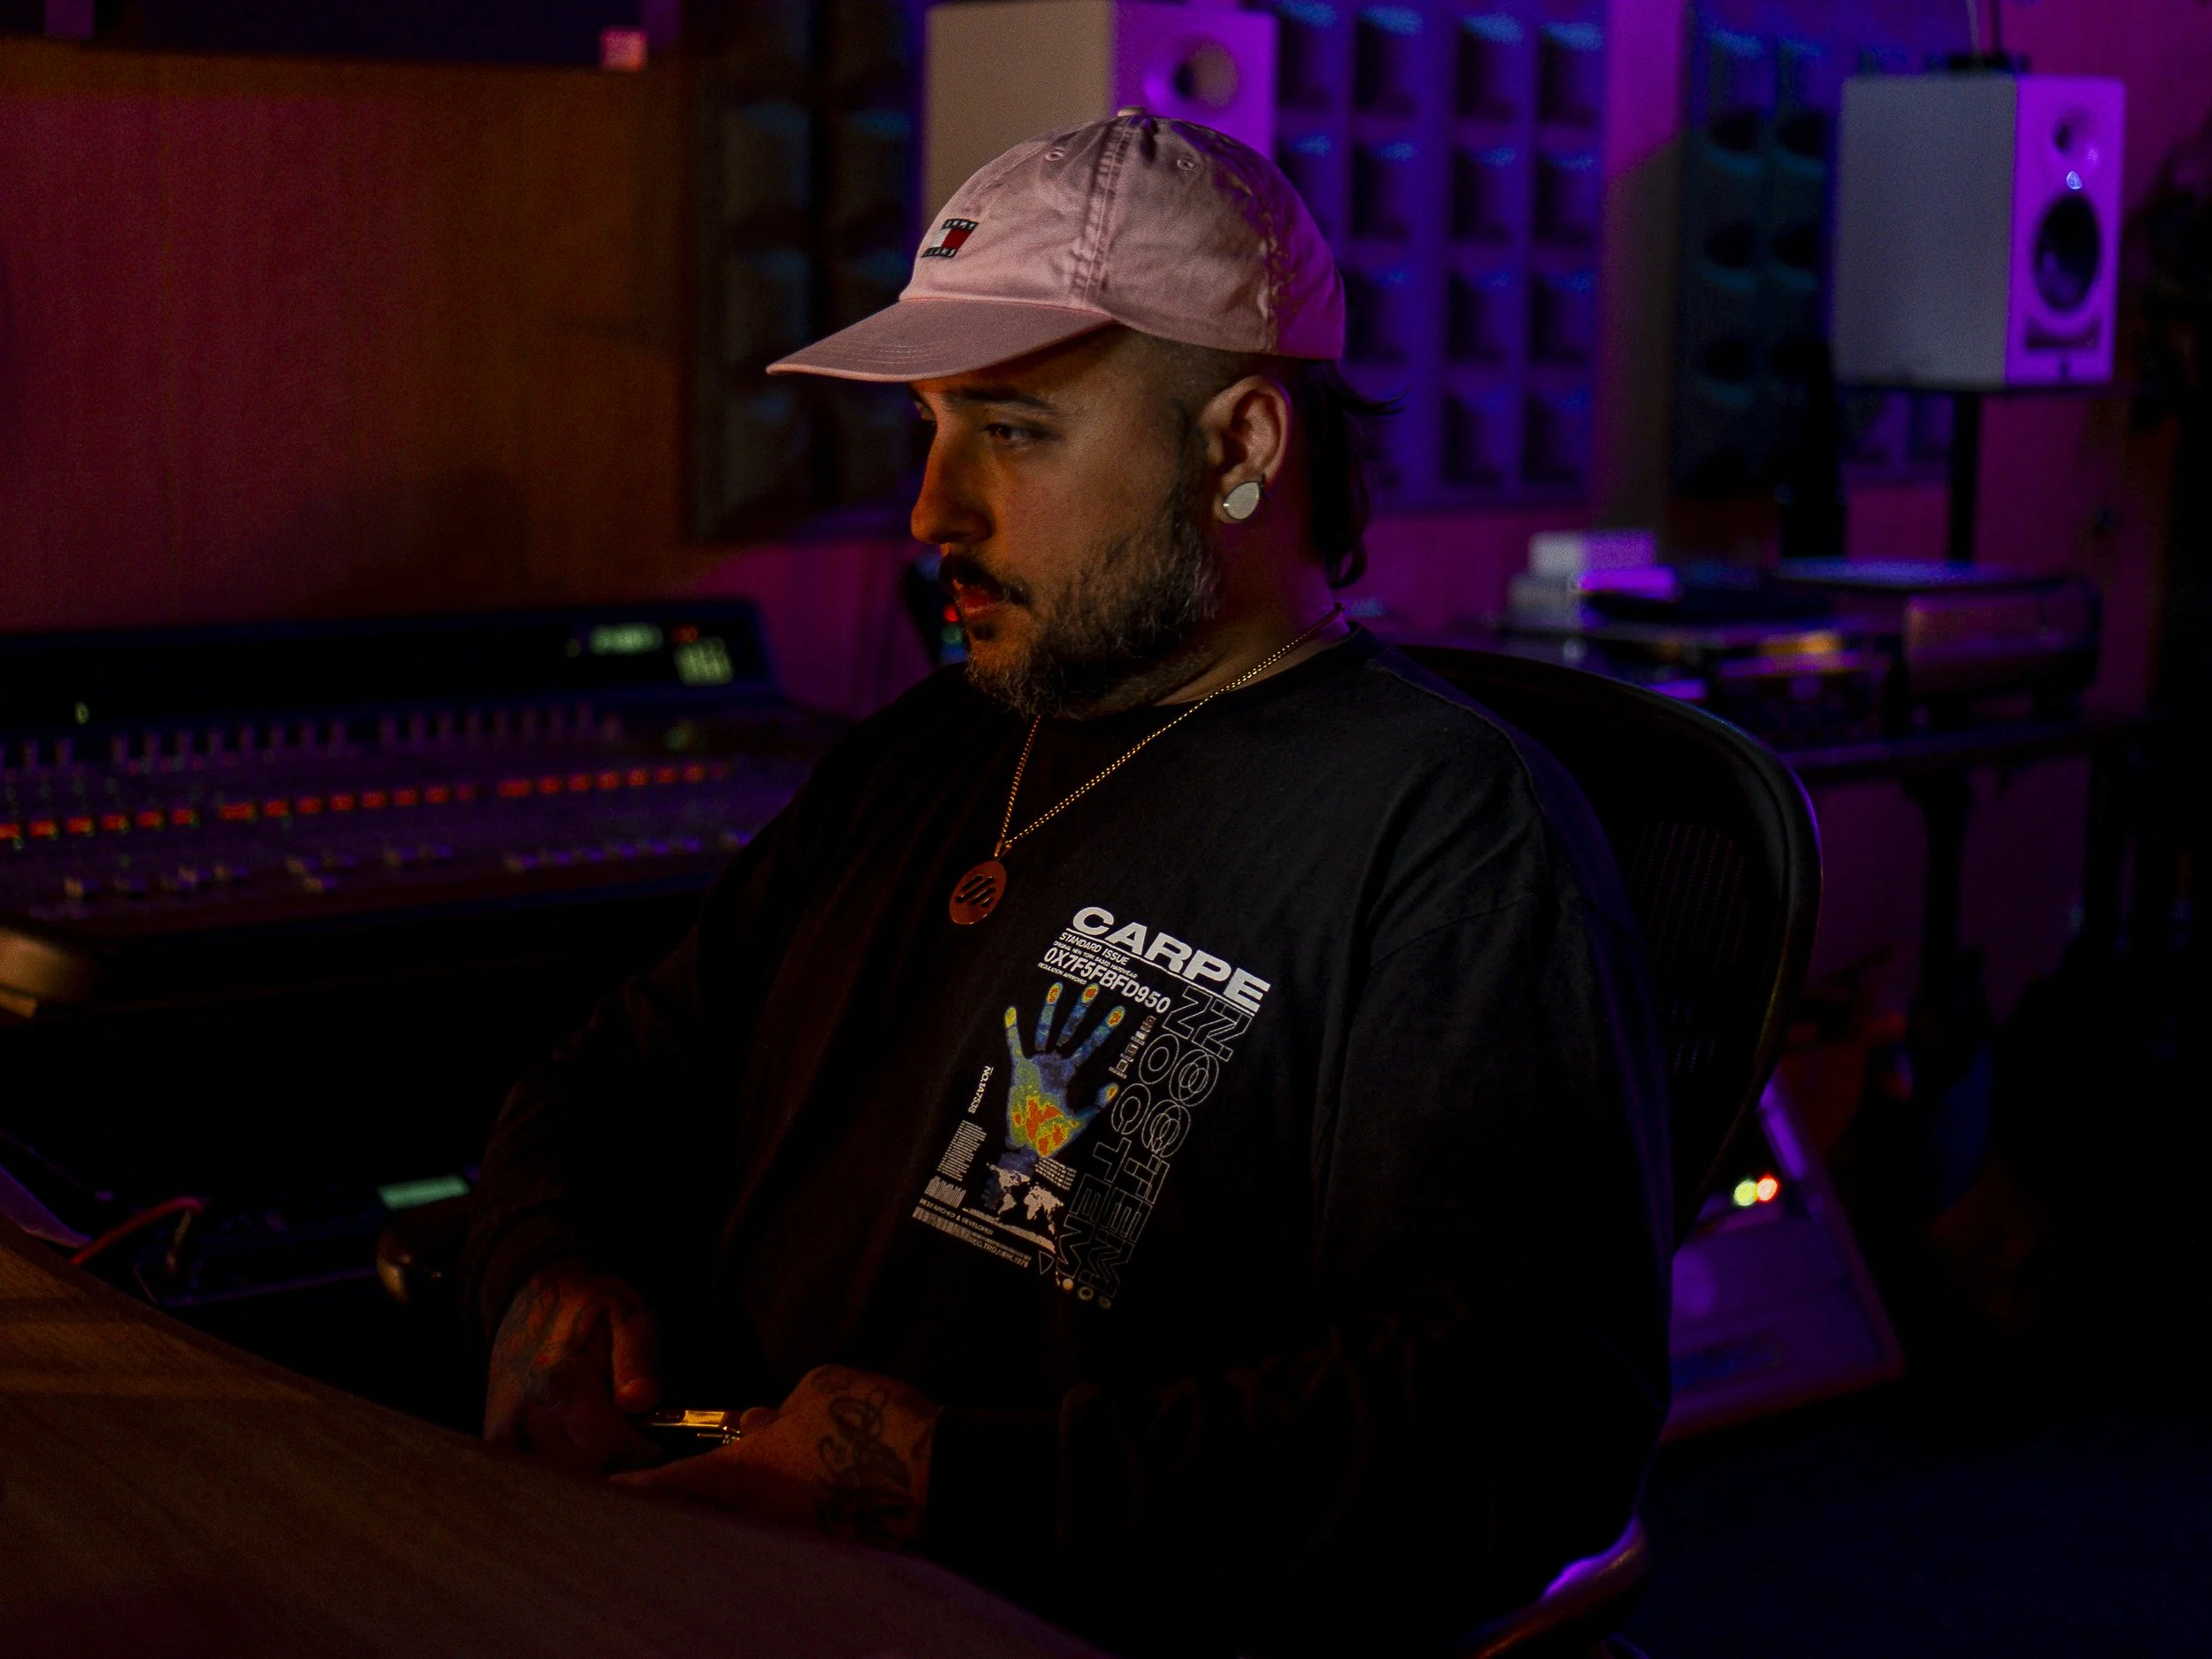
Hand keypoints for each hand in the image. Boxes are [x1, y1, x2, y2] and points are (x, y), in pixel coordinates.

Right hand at [483, 1263, 660, 1474]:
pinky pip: (535, 1478)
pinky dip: (563, 1473)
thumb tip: (639, 1400)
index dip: (644, 1453)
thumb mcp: (627, 1317)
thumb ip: (637, 1359)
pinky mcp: (498, 1441)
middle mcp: (527, 1414)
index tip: (658, 1442)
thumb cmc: (588, 1307)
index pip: (609, 1449)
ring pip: (561, 1484)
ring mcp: (507, 1432)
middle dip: (621, 1467)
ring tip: (611, 1442)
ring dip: (593, 1474)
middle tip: (638, 1444)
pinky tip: (581, 1451)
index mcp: (561, 1382)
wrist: (532, 1297)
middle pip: (586, 1475)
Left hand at [614, 1365, 940, 1546]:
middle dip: (689, 1493)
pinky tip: (812, 1471)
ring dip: (746, 1491)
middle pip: (706, 1508)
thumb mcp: (817, 1389)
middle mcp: (760, 1513)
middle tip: (669, 1480)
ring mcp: (794, 1532)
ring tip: (765, 1460)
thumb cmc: (872, 1424)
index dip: (633, 1487)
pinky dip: (785, 1499)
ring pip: (750, 1513)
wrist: (939, 1475)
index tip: (604, 1493)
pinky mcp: (827, 1539)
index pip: (671, 1484)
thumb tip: (764, 1425)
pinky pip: (789, 1518)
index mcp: (745, 1473)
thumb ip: (778, 1408)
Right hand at [1002, 980, 1125, 1159]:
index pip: (1090, 1045)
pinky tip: (1012, 1011)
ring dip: (1050, 1009)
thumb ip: (1096, 1104)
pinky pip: (1015, 1046)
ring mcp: (1037, 1065)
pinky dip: (1012, 1030)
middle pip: (1070, 1030)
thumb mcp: (1080, 1121)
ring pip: (1044, 1030)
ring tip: (1057, 987)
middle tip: (1093, 987)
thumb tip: (1116, 1084)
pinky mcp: (1019, 1071)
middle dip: (1081, 1009)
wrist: (1028, 1145)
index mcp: (1070, 1074)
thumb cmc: (1053, 1136)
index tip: (1119, 1012)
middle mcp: (1055, 1064)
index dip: (1104, 1029)